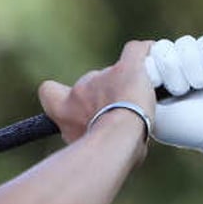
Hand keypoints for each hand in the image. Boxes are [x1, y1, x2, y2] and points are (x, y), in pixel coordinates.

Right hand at [39, 41, 155, 142]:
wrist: (118, 139)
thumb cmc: (105, 152)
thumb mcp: (88, 151)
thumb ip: (91, 144)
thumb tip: (106, 149)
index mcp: (64, 111)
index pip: (49, 93)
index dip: (60, 96)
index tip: (76, 108)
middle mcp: (78, 93)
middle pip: (89, 85)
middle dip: (103, 96)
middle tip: (122, 114)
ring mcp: (103, 77)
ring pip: (115, 74)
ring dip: (126, 84)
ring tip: (142, 102)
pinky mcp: (127, 67)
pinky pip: (136, 52)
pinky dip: (145, 54)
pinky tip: (153, 60)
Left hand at [146, 35, 202, 174]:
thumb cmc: (192, 128)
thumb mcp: (156, 115)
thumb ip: (139, 92)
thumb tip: (136, 66)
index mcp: (157, 87)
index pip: (146, 58)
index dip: (153, 68)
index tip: (159, 87)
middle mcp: (175, 74)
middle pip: (164, 48)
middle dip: (173, 68)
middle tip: (181, 91)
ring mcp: (197, 66)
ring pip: (185, 43)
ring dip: (192, 63)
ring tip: (201, 85)